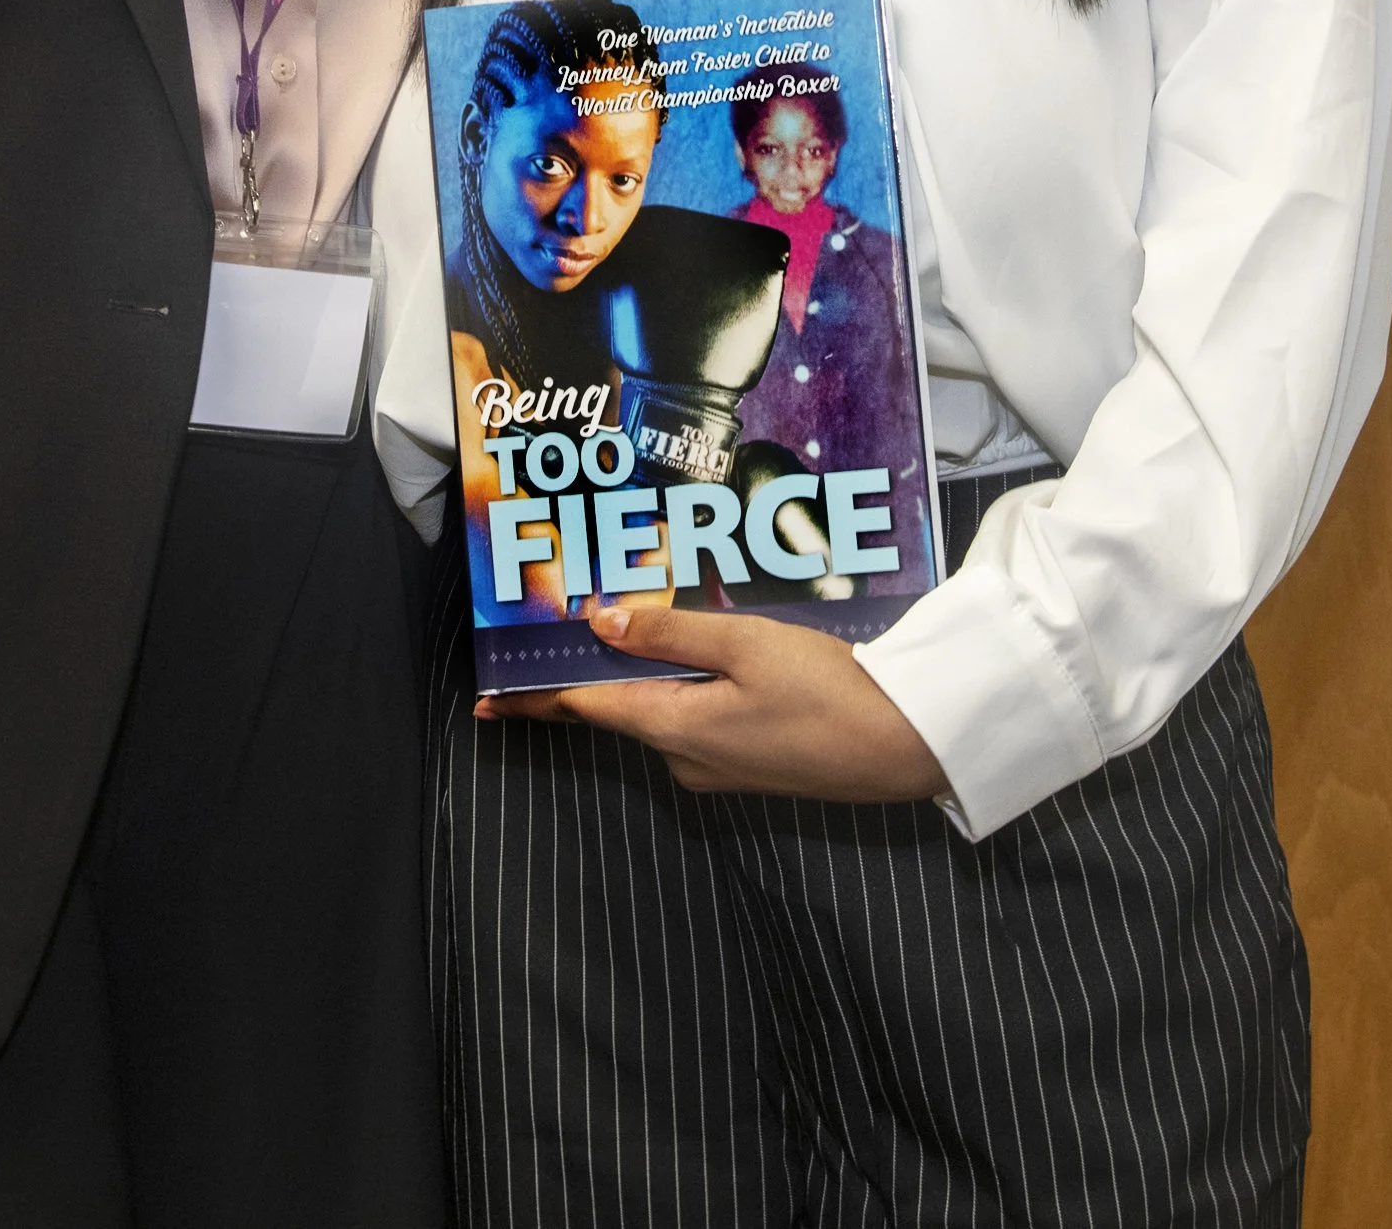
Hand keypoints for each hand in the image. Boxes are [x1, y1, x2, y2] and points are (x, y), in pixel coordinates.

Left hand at [479, 599, 946, 803]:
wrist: (905, 748)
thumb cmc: (828, 693)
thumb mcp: (744, 646)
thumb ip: (669, 634)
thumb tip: (598, 624)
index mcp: (673, 728)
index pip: (583, 710)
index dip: (533, 698)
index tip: (486, 698)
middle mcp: (685, 757)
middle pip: (614, 710)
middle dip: (579, 676)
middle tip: (545, 640)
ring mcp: (717, 766)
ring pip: (654, 713)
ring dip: (632, 676)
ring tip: (610, 629)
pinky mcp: (748, 763)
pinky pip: (690, 721)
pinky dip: (674, 688)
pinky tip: (683, 656)